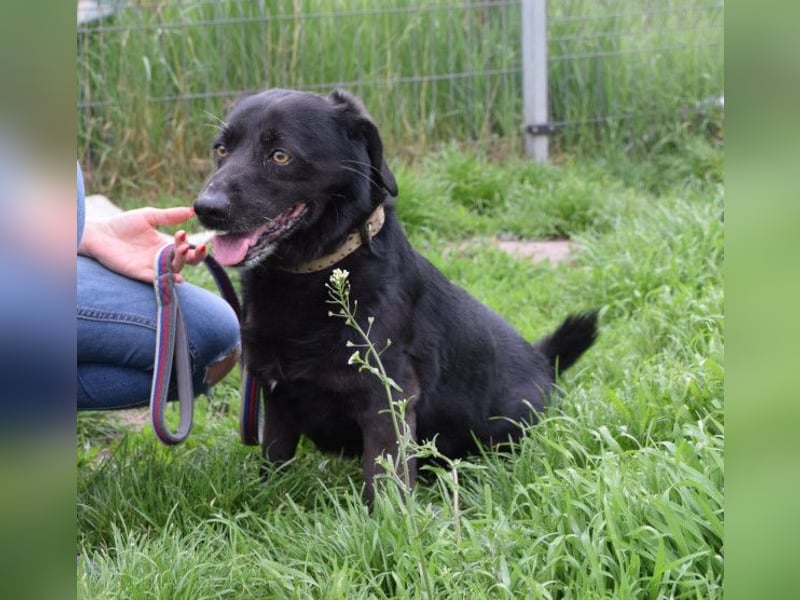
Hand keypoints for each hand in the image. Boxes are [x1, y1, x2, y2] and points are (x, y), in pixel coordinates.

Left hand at [78, 206, 206, 282]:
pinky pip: (157, 280)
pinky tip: (177, 278)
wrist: (99, 233)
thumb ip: (170, 215)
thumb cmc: (123, 224)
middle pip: (185, 262)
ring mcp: (152, 267)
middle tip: (190, 247)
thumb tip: (192, 211)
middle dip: (194, 256)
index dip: (192, 246)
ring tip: (182, 251)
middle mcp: (162, 258)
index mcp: (166, 246)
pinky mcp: (140, 274)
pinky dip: (167, 280)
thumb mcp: (149, 216)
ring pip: (174, 271)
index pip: (187, 251)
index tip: (183, 233)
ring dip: (181, 263)